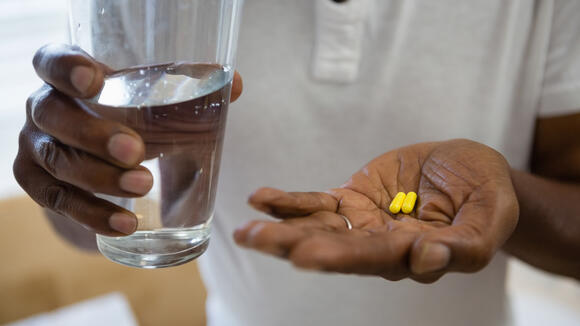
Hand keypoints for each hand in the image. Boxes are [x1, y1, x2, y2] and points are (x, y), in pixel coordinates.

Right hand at [14, 44, 242, 235]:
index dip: (66, 68)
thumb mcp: (151, 102)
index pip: (52, 61)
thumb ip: (189, 91)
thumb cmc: (129, 120)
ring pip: (58, 162)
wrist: (99, 160)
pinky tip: (125, 224)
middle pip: (53, 115)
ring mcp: (36, 147)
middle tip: (136, 151)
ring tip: (144, 186)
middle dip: (94, 135)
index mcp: (68, 77)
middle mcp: (44, 108)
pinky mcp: (38, 184)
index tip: (94, 80)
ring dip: (100, 178)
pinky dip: (92, 214)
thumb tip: (235, 84)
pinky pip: (59, 202)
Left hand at [234, 140, 518, 282]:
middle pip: (333, 249)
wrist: (467, 168)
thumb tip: (426, 260)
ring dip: (280, 228)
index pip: (376, 259)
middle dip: (292, 246)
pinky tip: (260, 199)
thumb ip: (466, 244)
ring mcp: (363, 223)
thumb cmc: (486, 193)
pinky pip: (316, 203)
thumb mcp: (491, 215)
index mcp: (416, 255)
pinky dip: (288, 202)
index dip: (343, 257)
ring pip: (317, 230)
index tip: (309, 255)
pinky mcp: (352, 200)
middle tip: (257, 240)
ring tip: (245, 230)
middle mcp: (381, 246)